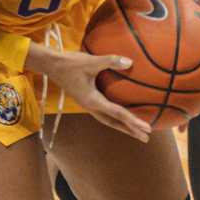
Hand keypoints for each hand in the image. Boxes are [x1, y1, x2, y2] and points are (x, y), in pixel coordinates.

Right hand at [28, 43, 151, 142]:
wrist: (52, 66)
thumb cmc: (71, 63)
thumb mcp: (91, 61)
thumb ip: (110, 61)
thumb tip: (130, 62)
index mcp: (93, 101)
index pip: (118, 114)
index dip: (134, 121)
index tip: (147, 128)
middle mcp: (91, 106)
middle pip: (114, 123)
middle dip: (130, 131)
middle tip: (146, 138)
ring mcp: (88, 105)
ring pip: (108, 120)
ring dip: (123, 127)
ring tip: (136, 132)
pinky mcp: (87, 101)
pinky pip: (104, 113)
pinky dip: (115, 118)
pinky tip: (120, 116)